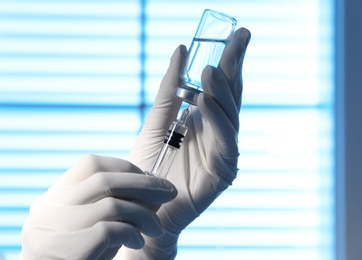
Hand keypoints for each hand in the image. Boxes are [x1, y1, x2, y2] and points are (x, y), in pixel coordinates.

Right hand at [20, 154, 176, 259]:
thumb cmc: (74, 257)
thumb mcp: (88, 225)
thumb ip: (110, 206)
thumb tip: (152, 190)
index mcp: (54, 197)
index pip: (90, 164)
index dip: (124, 167)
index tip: (147, 177)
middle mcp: (50, 208)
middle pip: (104, 179)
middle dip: (144, 184)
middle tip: (169, 192)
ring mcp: (56, 228)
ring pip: (112, 205)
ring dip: (143, 214)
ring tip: (156, 228)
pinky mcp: (69, 249)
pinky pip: (110, 230)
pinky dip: (131, 233)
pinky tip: (138, 242)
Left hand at [115, 28, 250, 258]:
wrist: (141, 204)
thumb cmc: (149, 164)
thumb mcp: (156, 119)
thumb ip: (170, 88)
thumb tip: (180, 49)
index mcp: (204, 119)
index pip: (221, 85)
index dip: (230, 60)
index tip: (237, 34)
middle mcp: (217, 132)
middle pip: (231, 95)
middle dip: (236, 66)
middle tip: (240, 38)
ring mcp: (223, 151)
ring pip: (230, 115)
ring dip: (222, 92)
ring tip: (210, 70)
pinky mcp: (223, 171)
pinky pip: (225, 142)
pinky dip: (216, 121)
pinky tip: (204, 101)